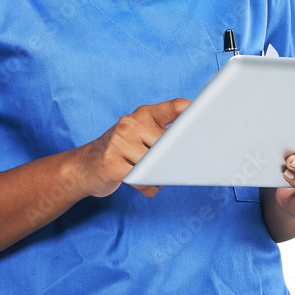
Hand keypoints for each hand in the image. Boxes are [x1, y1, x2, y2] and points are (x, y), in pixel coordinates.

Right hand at [72, 97, 191, 198]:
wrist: (83, 167)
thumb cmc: (120, 151)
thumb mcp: (139, 135)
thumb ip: (162, 134)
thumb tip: (194, 145)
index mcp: (142, 113)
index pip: (175, 107)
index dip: (194, 112)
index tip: (211, 121)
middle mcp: (130, 123)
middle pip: (169, 143)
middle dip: (175, 159)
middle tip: (177, 167)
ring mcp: (118, 143)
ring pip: (156, 164)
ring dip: (161, 177)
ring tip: (155, 177)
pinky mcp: (111, 164)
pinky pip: (142, 179)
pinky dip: (148, 187)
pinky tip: (145, 186)